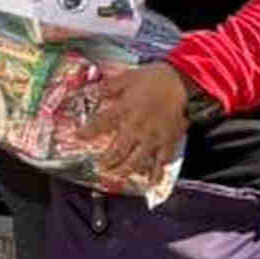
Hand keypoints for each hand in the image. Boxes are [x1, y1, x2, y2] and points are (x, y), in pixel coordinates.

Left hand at [81, 61, 198, 190]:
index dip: (87, 132)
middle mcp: (136, 127)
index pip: (100, 124)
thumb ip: (109, 87)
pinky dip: (156, 174)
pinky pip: (161, 162)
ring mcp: (153, 137)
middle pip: (117, 151)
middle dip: (107, 161)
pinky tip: (151, 182)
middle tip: (100, 167)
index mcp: (124, 110)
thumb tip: (93, 91)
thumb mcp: (127, 77)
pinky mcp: (168, 141)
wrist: (181, 82)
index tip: (78, 137)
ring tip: (117, 176)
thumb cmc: (153, 78)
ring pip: (136, 161)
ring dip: (125, 171)